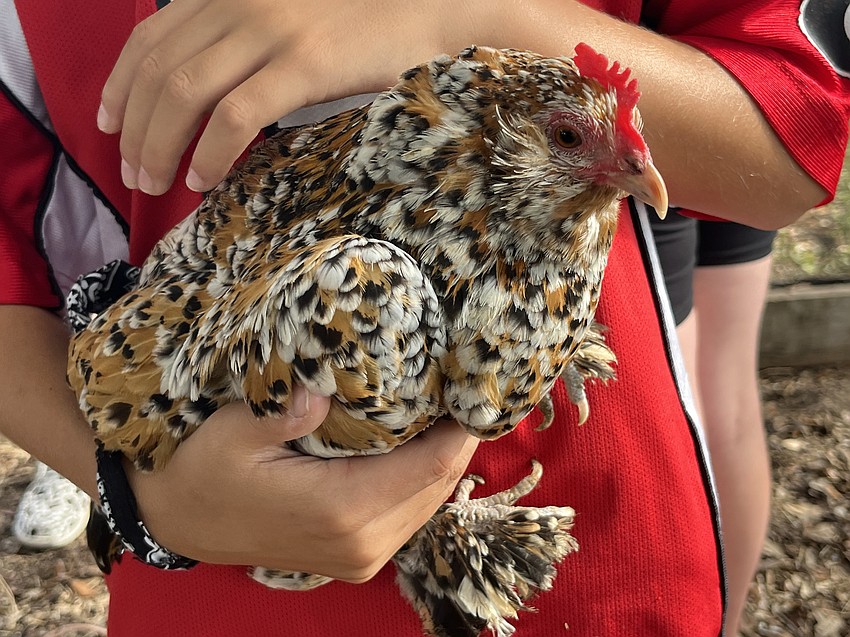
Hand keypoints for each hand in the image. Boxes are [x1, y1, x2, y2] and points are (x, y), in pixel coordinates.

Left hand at [99, 0, 469, 195]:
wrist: (429, 8)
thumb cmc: (363, 24)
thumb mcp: (289, 20)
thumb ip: (245, 43)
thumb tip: (208, 97)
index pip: (151, 35)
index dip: (119, 83)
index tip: (108, 123)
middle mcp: (240, 3)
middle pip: (159, 69)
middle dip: (133, 126)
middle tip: (131, 172)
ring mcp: (272, 32)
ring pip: (185, 92)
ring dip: (159, 144)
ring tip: (155, 184)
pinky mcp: (304, 64)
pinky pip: (236, 115)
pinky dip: (210, 152)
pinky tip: (203, 180)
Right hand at [127, 391, 478, 581]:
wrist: (181, 521)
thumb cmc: (203, 469)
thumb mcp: (232, 432)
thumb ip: (282, 412)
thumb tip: (323, 389)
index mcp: (340, 510)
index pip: (432, 465)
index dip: (462, 424)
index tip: (472, 380)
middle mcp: (363, 542)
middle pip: (440, 482)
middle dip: (459, 434)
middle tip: (463, 382)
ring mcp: (362, 556)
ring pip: (432, 500)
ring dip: (444, 455)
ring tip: (446, 404)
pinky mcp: (358, 556)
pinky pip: (412, 513)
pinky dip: (424, 477)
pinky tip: (419, 440)